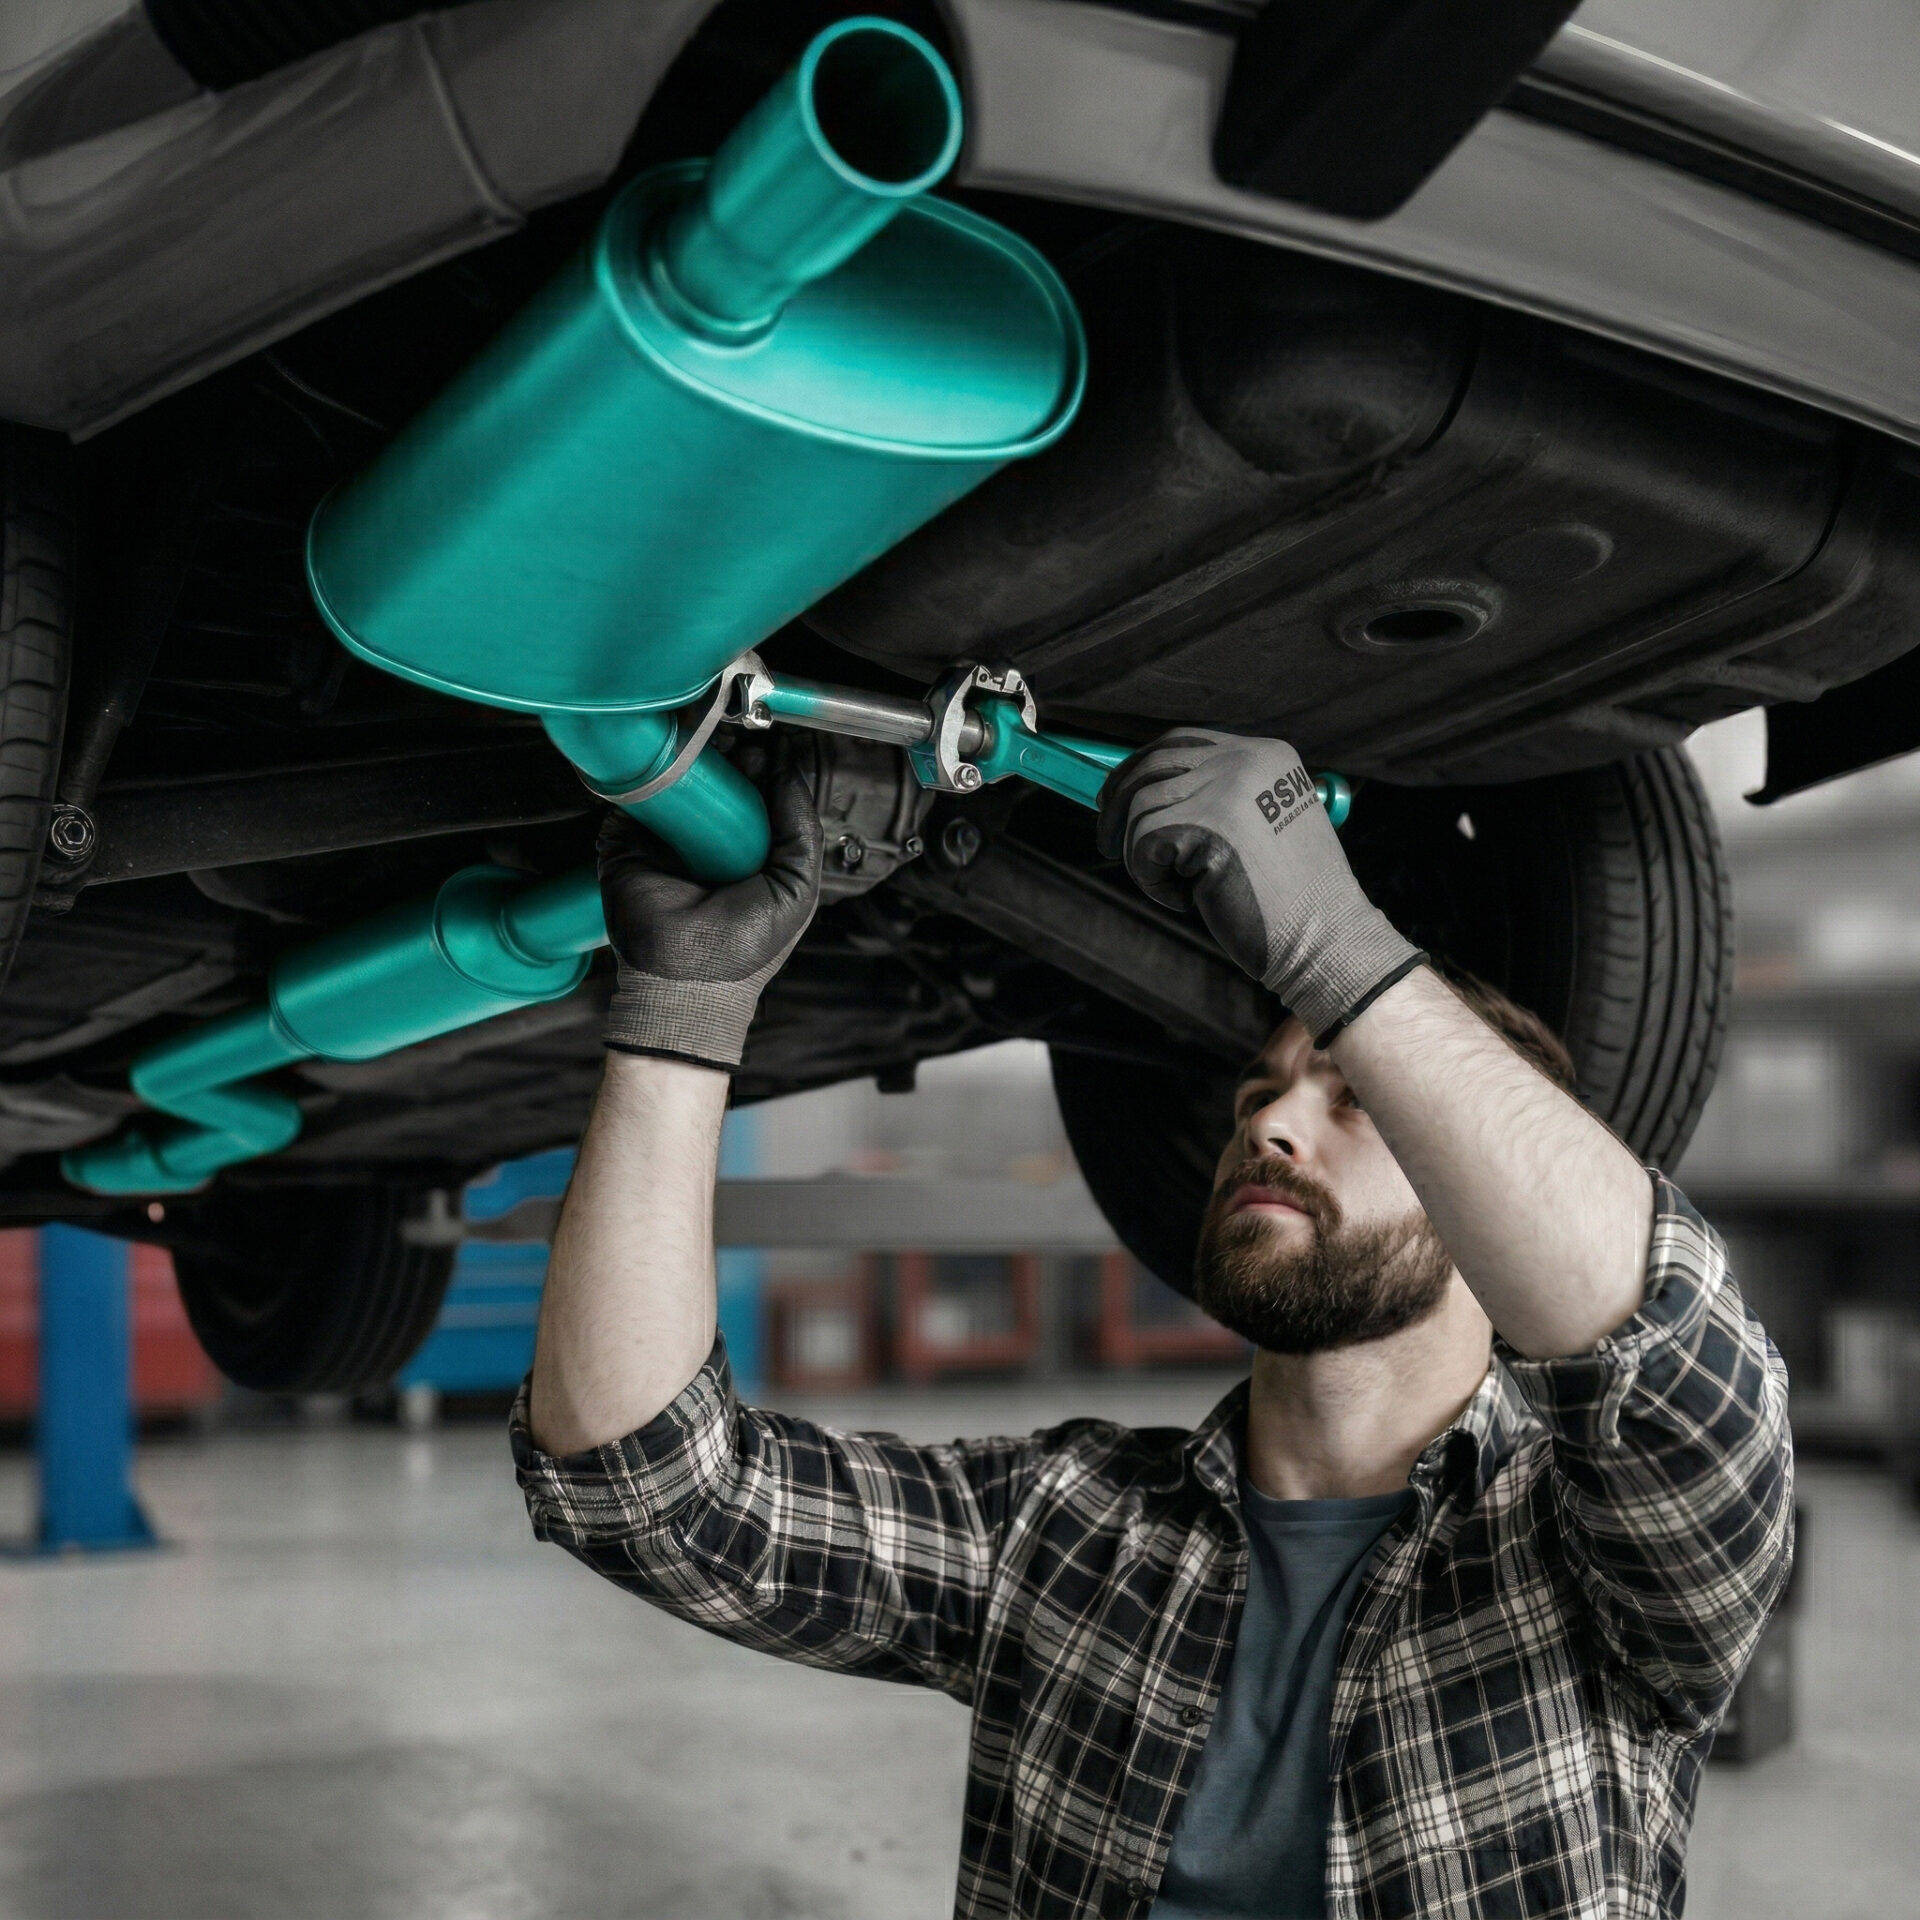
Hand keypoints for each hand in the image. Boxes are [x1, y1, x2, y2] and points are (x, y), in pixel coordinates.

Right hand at [599, 748, 822, 1069]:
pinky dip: (651, 774)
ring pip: (677, 780)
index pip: (756, 794)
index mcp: (749, 852)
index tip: (771, 746)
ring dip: (693, 758)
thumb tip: (789, 771)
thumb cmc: (747, 948)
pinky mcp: (627, 842)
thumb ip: (801, 829)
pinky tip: (673, 763)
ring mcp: (666, 840)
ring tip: (710, 748)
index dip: (765, 767)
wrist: (686, 982)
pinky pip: (636, 795)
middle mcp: (708, 842)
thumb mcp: (797, 886)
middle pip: (717, 779)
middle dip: (731, 755)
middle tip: (739, 742)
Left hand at [1098, 727, 1422, 1044]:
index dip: (1139, 768)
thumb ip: (1215, 798)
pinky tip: (1187, 900)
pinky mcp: (1208, 826)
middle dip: (1117, 803)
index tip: (1115, 798)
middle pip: (1151, 764)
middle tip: (1105, 843)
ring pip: (1141, 807)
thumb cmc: (1289, 898)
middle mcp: (1247, 760)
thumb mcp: (1261, 826)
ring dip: (1143, 856)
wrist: (1326, 939)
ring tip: (1181, 889)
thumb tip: (1139, 791)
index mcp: (1266, 755)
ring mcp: (1228, 790)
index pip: (1181, 742)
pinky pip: (1142, 843)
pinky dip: (1152, 879)